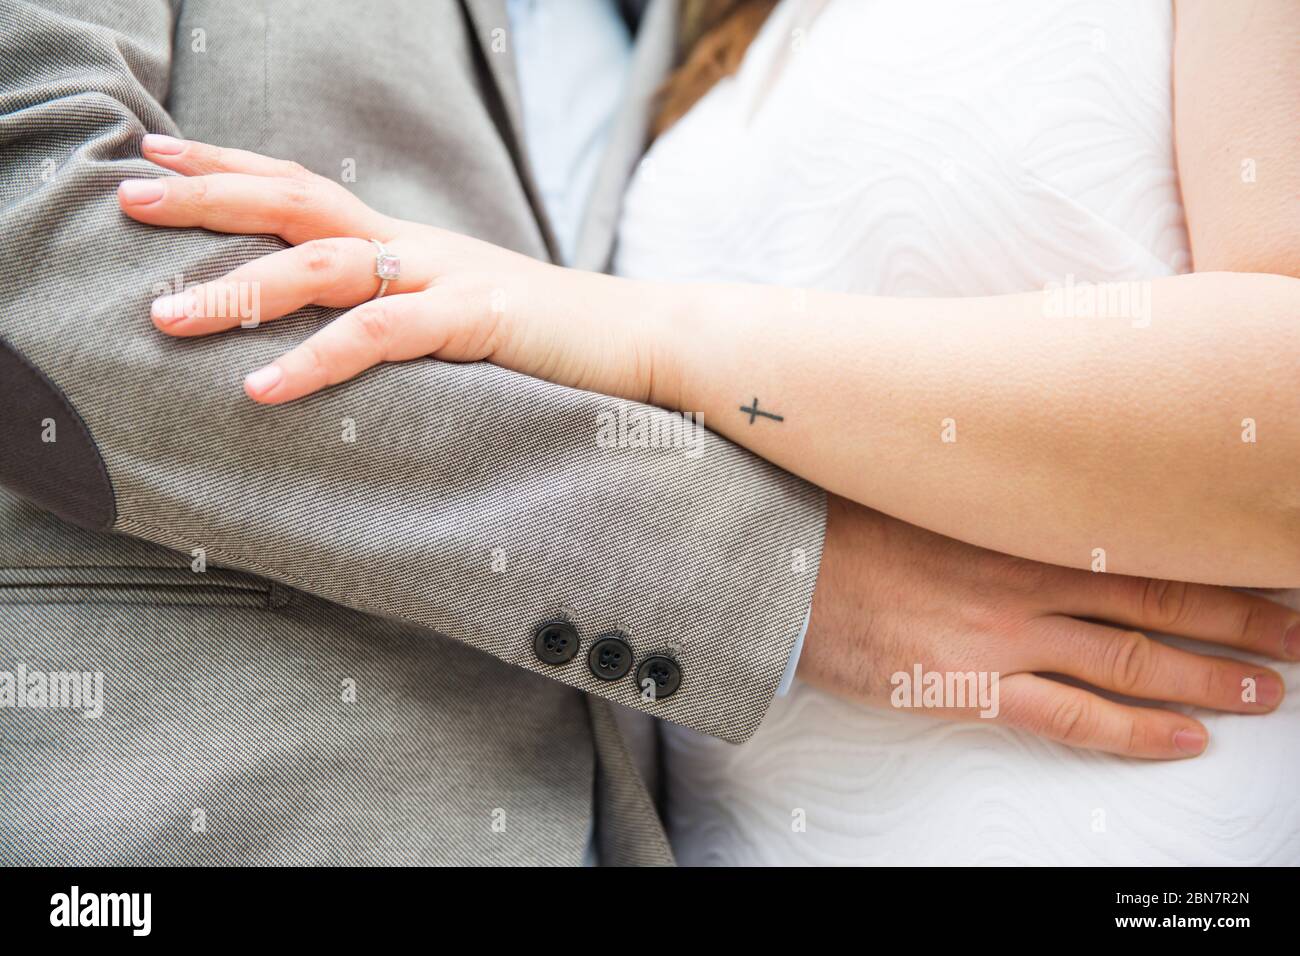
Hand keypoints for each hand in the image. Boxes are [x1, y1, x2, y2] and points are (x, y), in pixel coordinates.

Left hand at [120, 136, 673, 404]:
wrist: (642, 338)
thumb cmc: (548, 338)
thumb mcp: (459, 313)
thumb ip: (400, 312)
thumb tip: (336, 334)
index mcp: (408, 241)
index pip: (306, 186)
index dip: (231, 167)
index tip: (158, 157)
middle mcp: (417, 246)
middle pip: (299, 201)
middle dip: (211, 197)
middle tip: (132, 197)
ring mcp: (447, 277)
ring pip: (326, 265)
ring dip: (241, 288)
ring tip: (168, 317)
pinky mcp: (477, 320)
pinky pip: (382, 334)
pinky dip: (318, 359)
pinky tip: (264, 389)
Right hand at [800, 495, 1294, 758]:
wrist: (777, 563)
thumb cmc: (844, 517)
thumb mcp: (920, 482)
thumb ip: (982, 485)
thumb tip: (1026, 472)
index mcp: (1018, 522)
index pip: (1140, 542)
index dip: (1207, 560)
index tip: (1263, 565)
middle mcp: (1026, 575)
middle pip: (1157, 600)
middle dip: (1239, 620)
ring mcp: (1003, 633)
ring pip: (1132, 660)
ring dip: (1209, 677)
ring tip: (1270, 691)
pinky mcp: (969, 684)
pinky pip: (1071, 717)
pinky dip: (1135, 731)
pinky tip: (1184, 739)